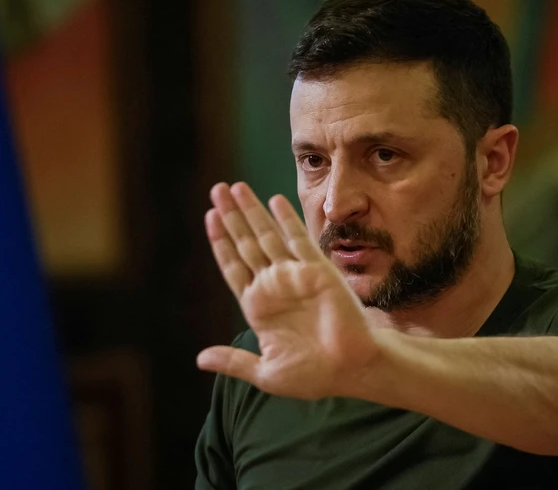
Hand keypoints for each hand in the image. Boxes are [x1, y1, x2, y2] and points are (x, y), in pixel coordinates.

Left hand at [197, 182, 378, 398]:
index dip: (221, 242)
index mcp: (258, 306)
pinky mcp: (317, 270)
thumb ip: (234, 362)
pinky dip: (286, 220)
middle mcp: (274, 286)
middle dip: (231, 217)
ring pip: (267, 236)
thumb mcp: (266, 372)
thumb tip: (200, 359)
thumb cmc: (312, 375)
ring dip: (252, 212)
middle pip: (246, 244)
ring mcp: (295, 276)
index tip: (209, 218)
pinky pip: (299, 240)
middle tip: (216, 190)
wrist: (351, 369)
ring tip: (235, 188)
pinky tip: (273, 201)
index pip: (233, 266)